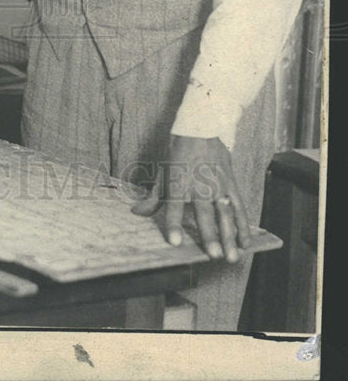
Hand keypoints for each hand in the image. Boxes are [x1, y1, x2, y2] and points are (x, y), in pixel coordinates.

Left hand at [131, 134, 249, 262]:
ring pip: (226, 213)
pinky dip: (244, 225)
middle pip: (205, 213)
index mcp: (178, 181)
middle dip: (210, 235)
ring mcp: (218, 184)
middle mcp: (199, 184)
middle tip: (214, 255)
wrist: (201, 127)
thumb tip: (138, 213)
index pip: (174, 206)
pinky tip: (246, 242)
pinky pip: (239, 207)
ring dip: (230, 235)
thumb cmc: (178, 152)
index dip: (173, 224)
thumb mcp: (162, 171)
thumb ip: (154, 197)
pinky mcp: (231, 183)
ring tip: (233, 256)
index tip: (174, 242)